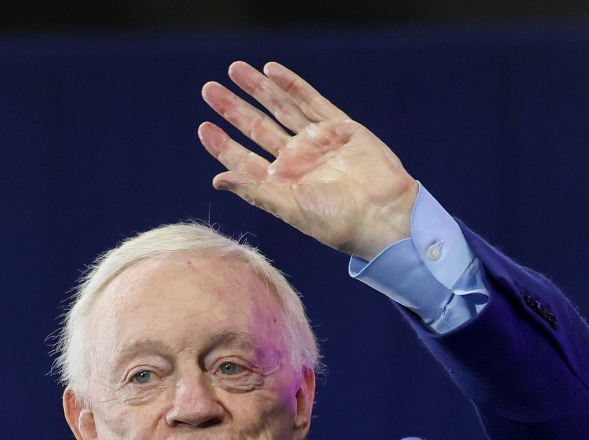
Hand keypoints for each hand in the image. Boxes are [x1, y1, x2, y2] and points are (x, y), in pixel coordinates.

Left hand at [199, 61, 418, 260]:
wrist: (384, 214)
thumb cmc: (337, 222)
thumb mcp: (289, 207)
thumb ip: (254, 189)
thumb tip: (217, 179)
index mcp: (281, 184)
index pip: (244, 159)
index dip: (223, 143)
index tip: (204, 126)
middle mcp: (296, 161)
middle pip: (257, 128)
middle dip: (234, 109)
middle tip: (209, 89)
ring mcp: (317, 142)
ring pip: (280, 108)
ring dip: (258, 89)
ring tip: (234, 69)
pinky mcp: (340, 127)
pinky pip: (311, 100)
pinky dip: (291, 85)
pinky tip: (271, 70)